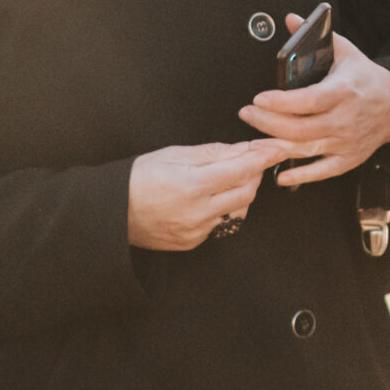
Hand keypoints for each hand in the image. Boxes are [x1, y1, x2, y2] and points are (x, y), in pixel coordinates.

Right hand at [127, 140, 290, 249]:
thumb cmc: (138, 177)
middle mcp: (197, 212)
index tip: (279, 147)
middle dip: (254, 173)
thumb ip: (213, 153)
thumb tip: (245, 148)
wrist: (110, 213)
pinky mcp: (192, 242)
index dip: (264, 157)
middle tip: (250, 159)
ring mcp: (196, 231)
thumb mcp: (174, 154)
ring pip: (239, 210)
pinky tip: (212, 197)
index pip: (242, 170)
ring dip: (242, 192)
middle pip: (246, 191)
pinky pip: (222, 224)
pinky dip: (225, 208)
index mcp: (193, 185)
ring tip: (228, 178)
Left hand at [239, 19, 389, 186]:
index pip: (310, 100)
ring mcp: (346, 141)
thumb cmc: (365, 78)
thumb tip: (289, 19)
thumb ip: (318, 37)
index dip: (283, 102)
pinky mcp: (348, 159)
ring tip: (253, 140)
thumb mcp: (346, 52)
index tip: (259, 98)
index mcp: (344, 91)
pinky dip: (300, 176)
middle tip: (247, 113)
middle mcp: (345, 119)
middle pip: (300, 128)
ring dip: (275, 147)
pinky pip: (321, 171)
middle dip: (267, 123)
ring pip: (305, 149)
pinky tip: (280, 175)